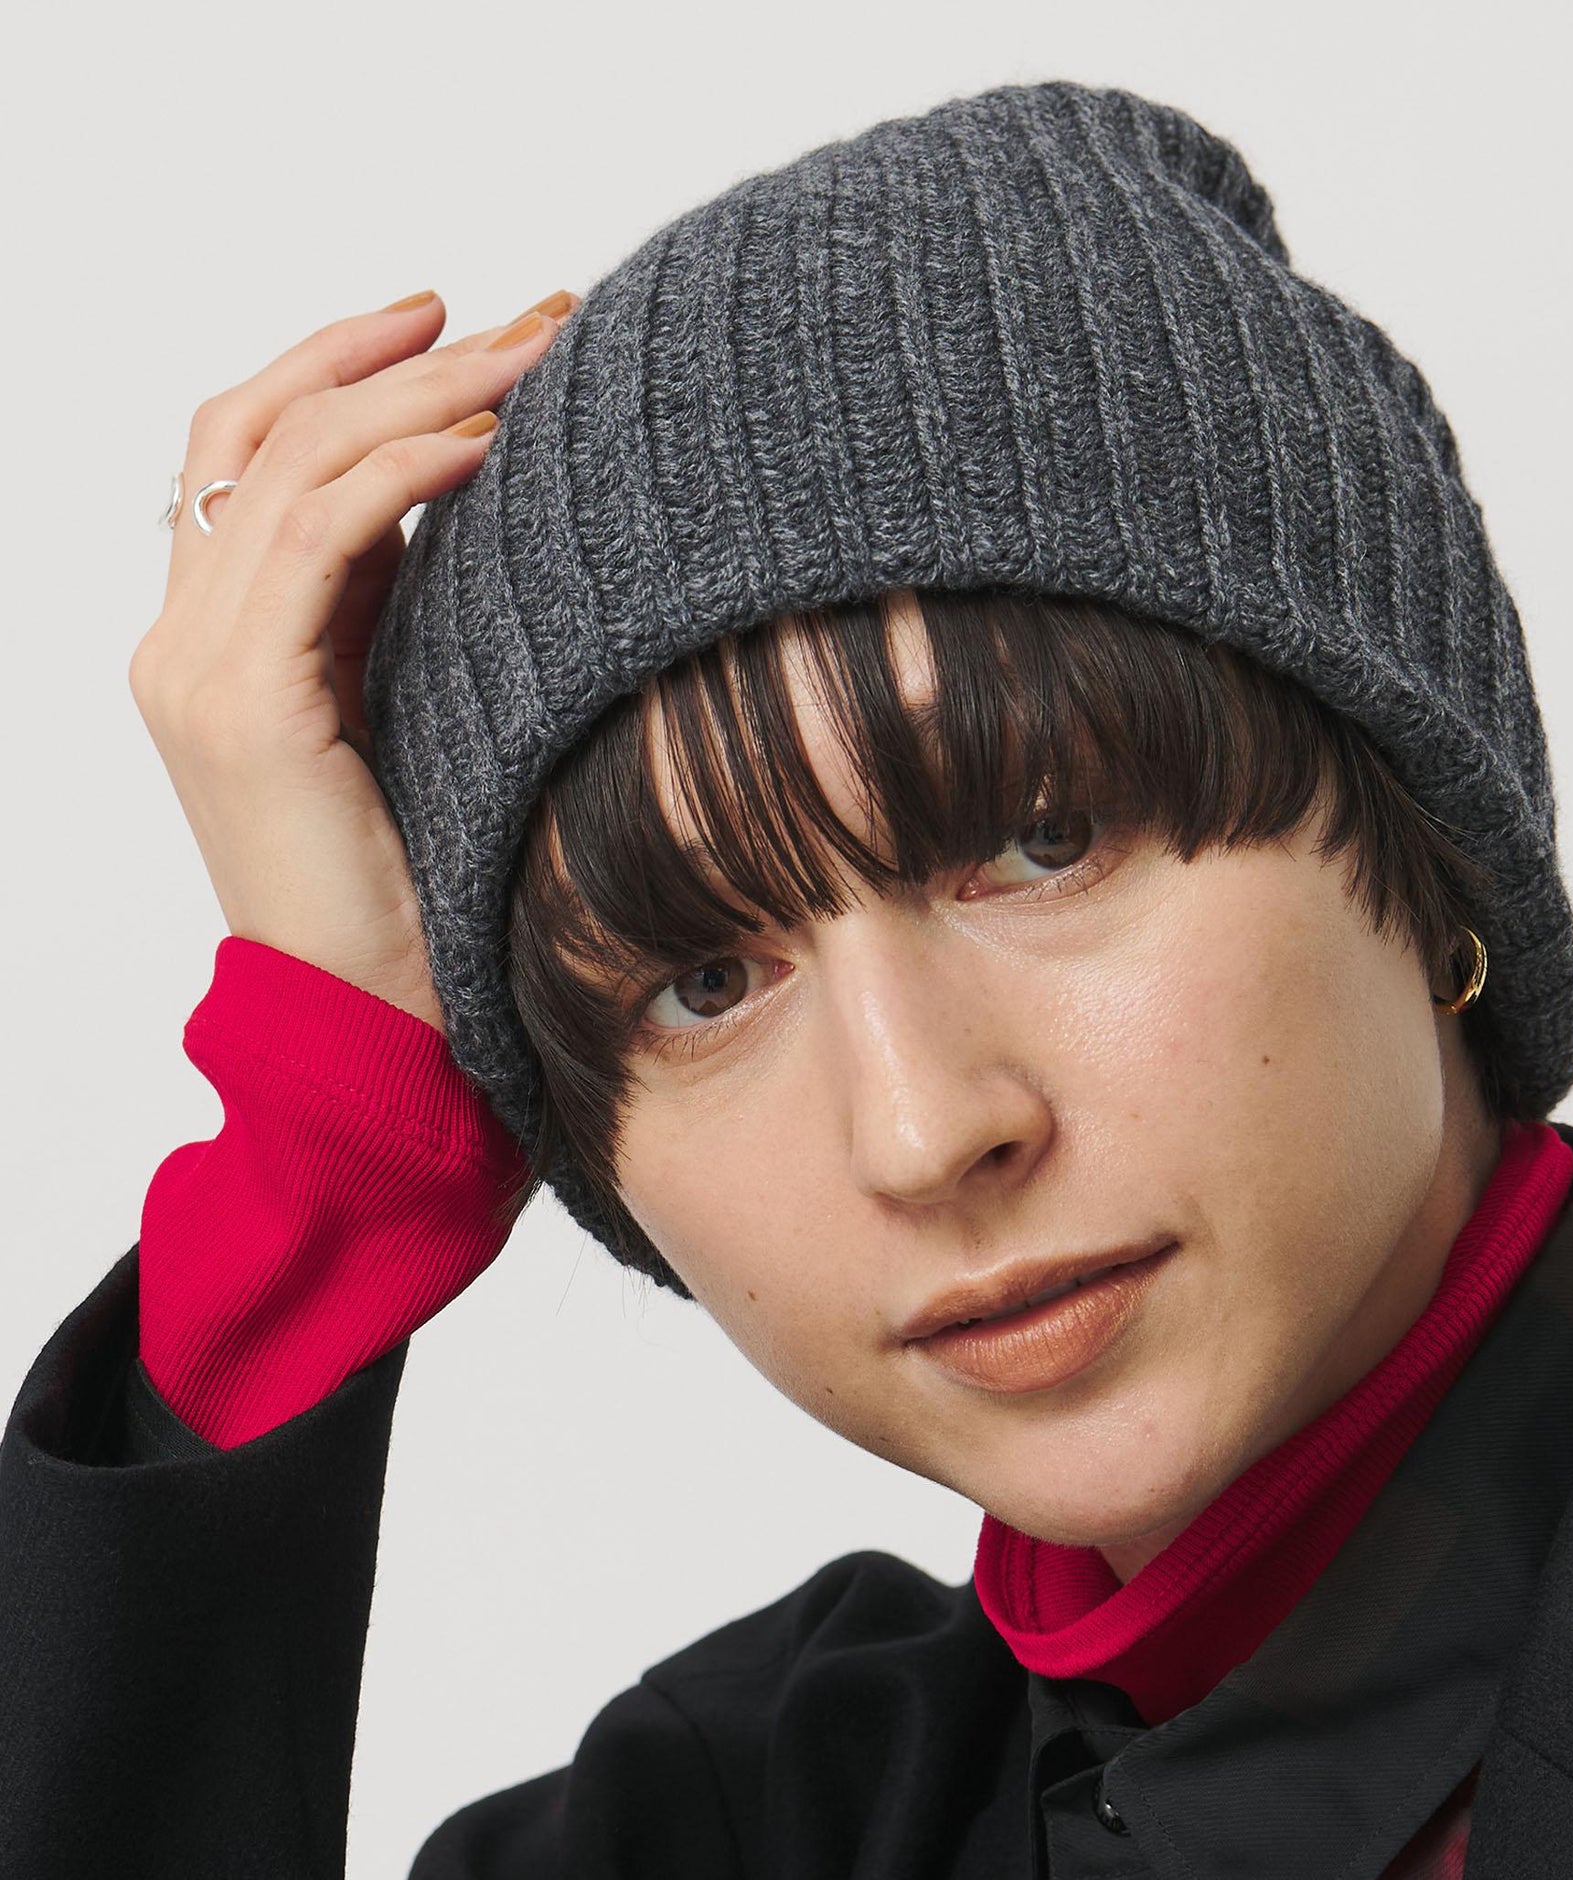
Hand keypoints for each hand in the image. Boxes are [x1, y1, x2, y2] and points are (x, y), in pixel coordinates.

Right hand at [129, 288, 576, 1034]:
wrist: (372, 1018)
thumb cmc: (417, 881)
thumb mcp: (400, 711)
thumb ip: (388, 608)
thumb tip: (453, 491)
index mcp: (215, 635)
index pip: (248, 447)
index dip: (343, 364)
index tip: (458, 320)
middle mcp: (182, 635)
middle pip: (263, 427)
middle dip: (398, 355)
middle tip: (526, 313)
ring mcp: (196, 666)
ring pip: (293, 464)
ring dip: (422, 394)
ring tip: (534, 357)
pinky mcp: (241, 706)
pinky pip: (318, 542)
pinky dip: (402, 475)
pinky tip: (486, 444)